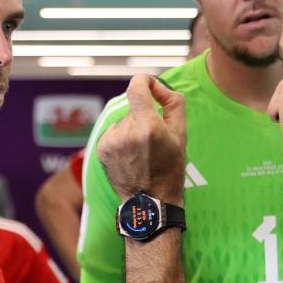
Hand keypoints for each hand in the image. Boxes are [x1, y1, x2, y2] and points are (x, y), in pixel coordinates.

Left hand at [97, 75, 185, 203]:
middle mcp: (126, 132)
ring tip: (142, 151)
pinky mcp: (101, 149)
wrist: (150, 202)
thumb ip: (173, 102)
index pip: (137, 87)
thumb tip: (158, 87)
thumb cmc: (170, 169)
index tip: (150, 84)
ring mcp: (111, 141)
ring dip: (133, 128)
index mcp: (147, 126)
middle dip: (144, 115)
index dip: (145, 81)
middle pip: (133, 107)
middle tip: (155, 137)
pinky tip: (131, 156)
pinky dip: (122, 138)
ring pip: (123, 121)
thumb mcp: (181, 134)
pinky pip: (113, 133)